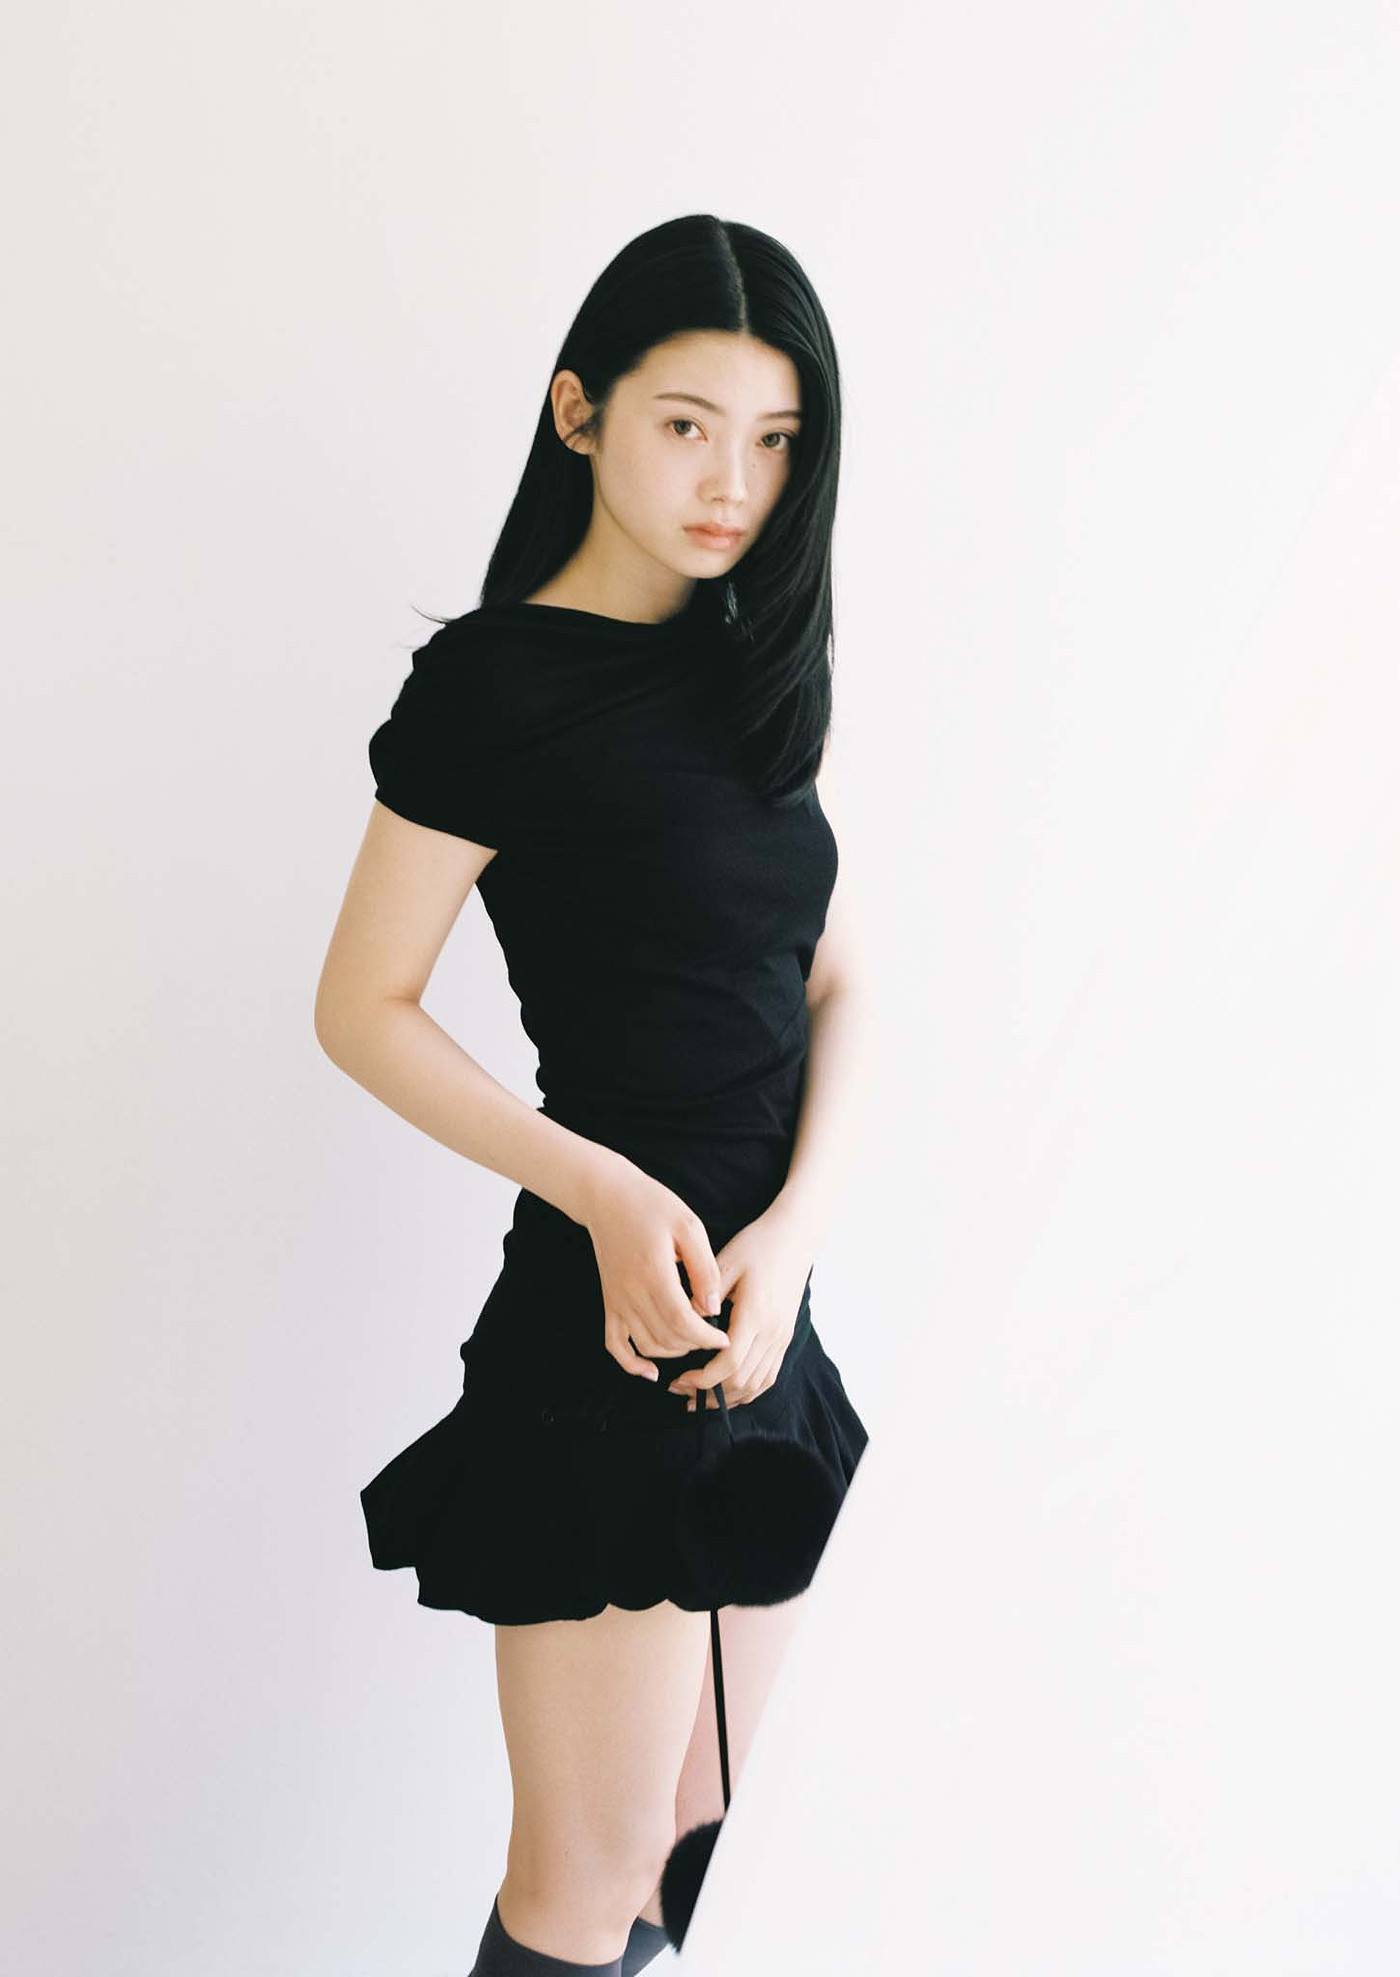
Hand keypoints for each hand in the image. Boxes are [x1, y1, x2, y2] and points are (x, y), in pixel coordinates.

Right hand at [580, 1156, 730, 1381]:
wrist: (606, 1196)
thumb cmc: (651, 1204)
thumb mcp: (688, 1226)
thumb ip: (703, 1268)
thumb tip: (713, 1307)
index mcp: (653, 1273)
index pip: (682, 1322)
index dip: (707, 1338)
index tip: (725, 1338)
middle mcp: (631, 1292)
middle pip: (667, 1338)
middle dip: (696, 1345)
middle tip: (715, 1336)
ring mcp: (617, 1300)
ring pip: (647, 1345)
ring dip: (674, 1352)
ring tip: (694, 1340)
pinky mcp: (609, 1302)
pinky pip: (615, 1344)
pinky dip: (632, 1364)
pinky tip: (651, 1371)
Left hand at [667, 1200, 815, 1410]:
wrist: (796, 1237)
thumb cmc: (758, 1244)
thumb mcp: (727, 1262)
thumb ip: (704, 1294)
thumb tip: (682, 1324)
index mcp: (756, 1313)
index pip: (729, 1363)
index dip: (702, 1380)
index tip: (678, 1379)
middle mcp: (773, 1331)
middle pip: (741, 1381)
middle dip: (709, 1393)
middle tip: (679, 1389)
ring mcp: (782, 1336)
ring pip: (756, 1384)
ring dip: (727, 1397)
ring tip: (698, 1397)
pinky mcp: (785, 1336)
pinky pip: (768, 1376)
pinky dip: (747, 1390)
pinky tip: (727, 1391)